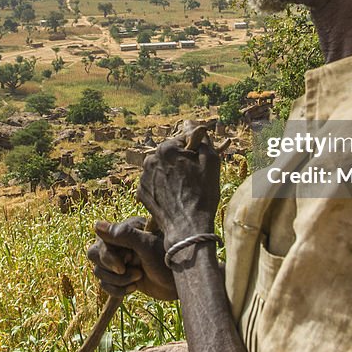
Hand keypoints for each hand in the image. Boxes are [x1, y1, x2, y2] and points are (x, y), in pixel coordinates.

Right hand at [86, 217, 177, 299]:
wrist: (182, 286)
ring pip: (99, 271)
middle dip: (111, 270)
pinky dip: (117, 290)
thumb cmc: (169, 261)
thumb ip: (123, 234)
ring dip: (117, 281)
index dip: (108, 256)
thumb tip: (96, 225)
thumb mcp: (147, 246)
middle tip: (132, 272)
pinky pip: (105, 284)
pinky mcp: (122, 276)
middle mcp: (121, 242)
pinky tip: (134, 288)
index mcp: (128, 229)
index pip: (101, 240)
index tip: (125, 265)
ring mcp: (121, 259)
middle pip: (94, 255)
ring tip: (138, 279)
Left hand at [137, 124, 220, 248]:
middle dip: (180, 162)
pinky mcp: (141, 192)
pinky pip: (154, 183)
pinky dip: (163, 186)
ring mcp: (143, 177)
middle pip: (169, 154)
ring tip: (184, 189)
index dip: (193, 151)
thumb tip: (194, 125)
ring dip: (171, 173)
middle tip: (193, 178)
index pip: (182, 140)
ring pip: (161, 168)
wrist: (188, 226)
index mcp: (166, 148)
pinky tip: (174, 196)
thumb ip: (201, 138)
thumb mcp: (211, 161)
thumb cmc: (203, 193)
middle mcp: (150, 159)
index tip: (199, 165)